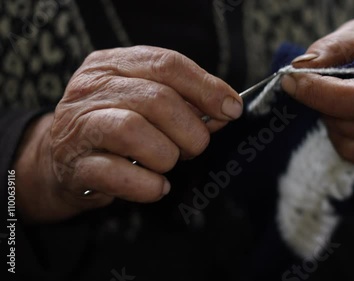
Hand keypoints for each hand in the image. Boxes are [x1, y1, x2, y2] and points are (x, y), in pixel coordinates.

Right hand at [15, 46, 242, 222]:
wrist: (60, 161)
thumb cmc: (114, 127)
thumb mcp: (145, 101)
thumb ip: (184, 100)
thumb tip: (227, 109)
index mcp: (113, 64)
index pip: (167, 64)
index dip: (206, 87)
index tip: (231, 109)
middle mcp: (91, 88)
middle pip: (157, 99)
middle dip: (189, 129)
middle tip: (193, 146)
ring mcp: (78, 127)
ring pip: (134, 132)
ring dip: (166, 155)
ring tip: (167, 163)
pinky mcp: (74, 165)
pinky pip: (118, 174)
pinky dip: (148, 184)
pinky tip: (157, 185)